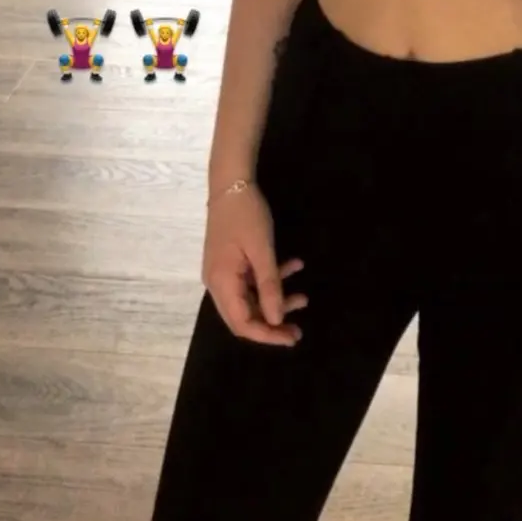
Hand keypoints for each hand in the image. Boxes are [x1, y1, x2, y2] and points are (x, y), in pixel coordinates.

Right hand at [203, 183, 307, 346]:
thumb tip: (276, 320)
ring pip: (250, 299)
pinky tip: (294, 266)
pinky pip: (251, 281)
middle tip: (298, 329)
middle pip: (244, 316)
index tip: (291, 337)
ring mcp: (223, 273)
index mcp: (221, 283)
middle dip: (272, 324)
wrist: (231, 183)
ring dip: (276, 300)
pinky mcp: (230, 263)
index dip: (267, 334)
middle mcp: (217, 284)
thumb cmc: (246, 215)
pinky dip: (271, 279)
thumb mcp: (262, 250)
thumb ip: (269, 286)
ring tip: (303, 297)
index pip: (242, 323)